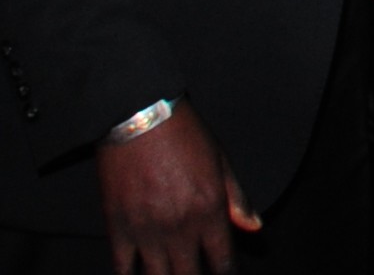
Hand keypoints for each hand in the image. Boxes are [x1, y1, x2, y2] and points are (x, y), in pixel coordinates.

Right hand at [96, 102, 258, 274]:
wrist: (140, 115)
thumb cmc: (184, 134)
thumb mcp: (221, 161)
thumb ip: (238, 199)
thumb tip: (255, 228)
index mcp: (209, 211)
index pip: (223, 261)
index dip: (225, 274)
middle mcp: (180, 228)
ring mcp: (147, 231)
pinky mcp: (118, 228)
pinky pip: (122, 268)